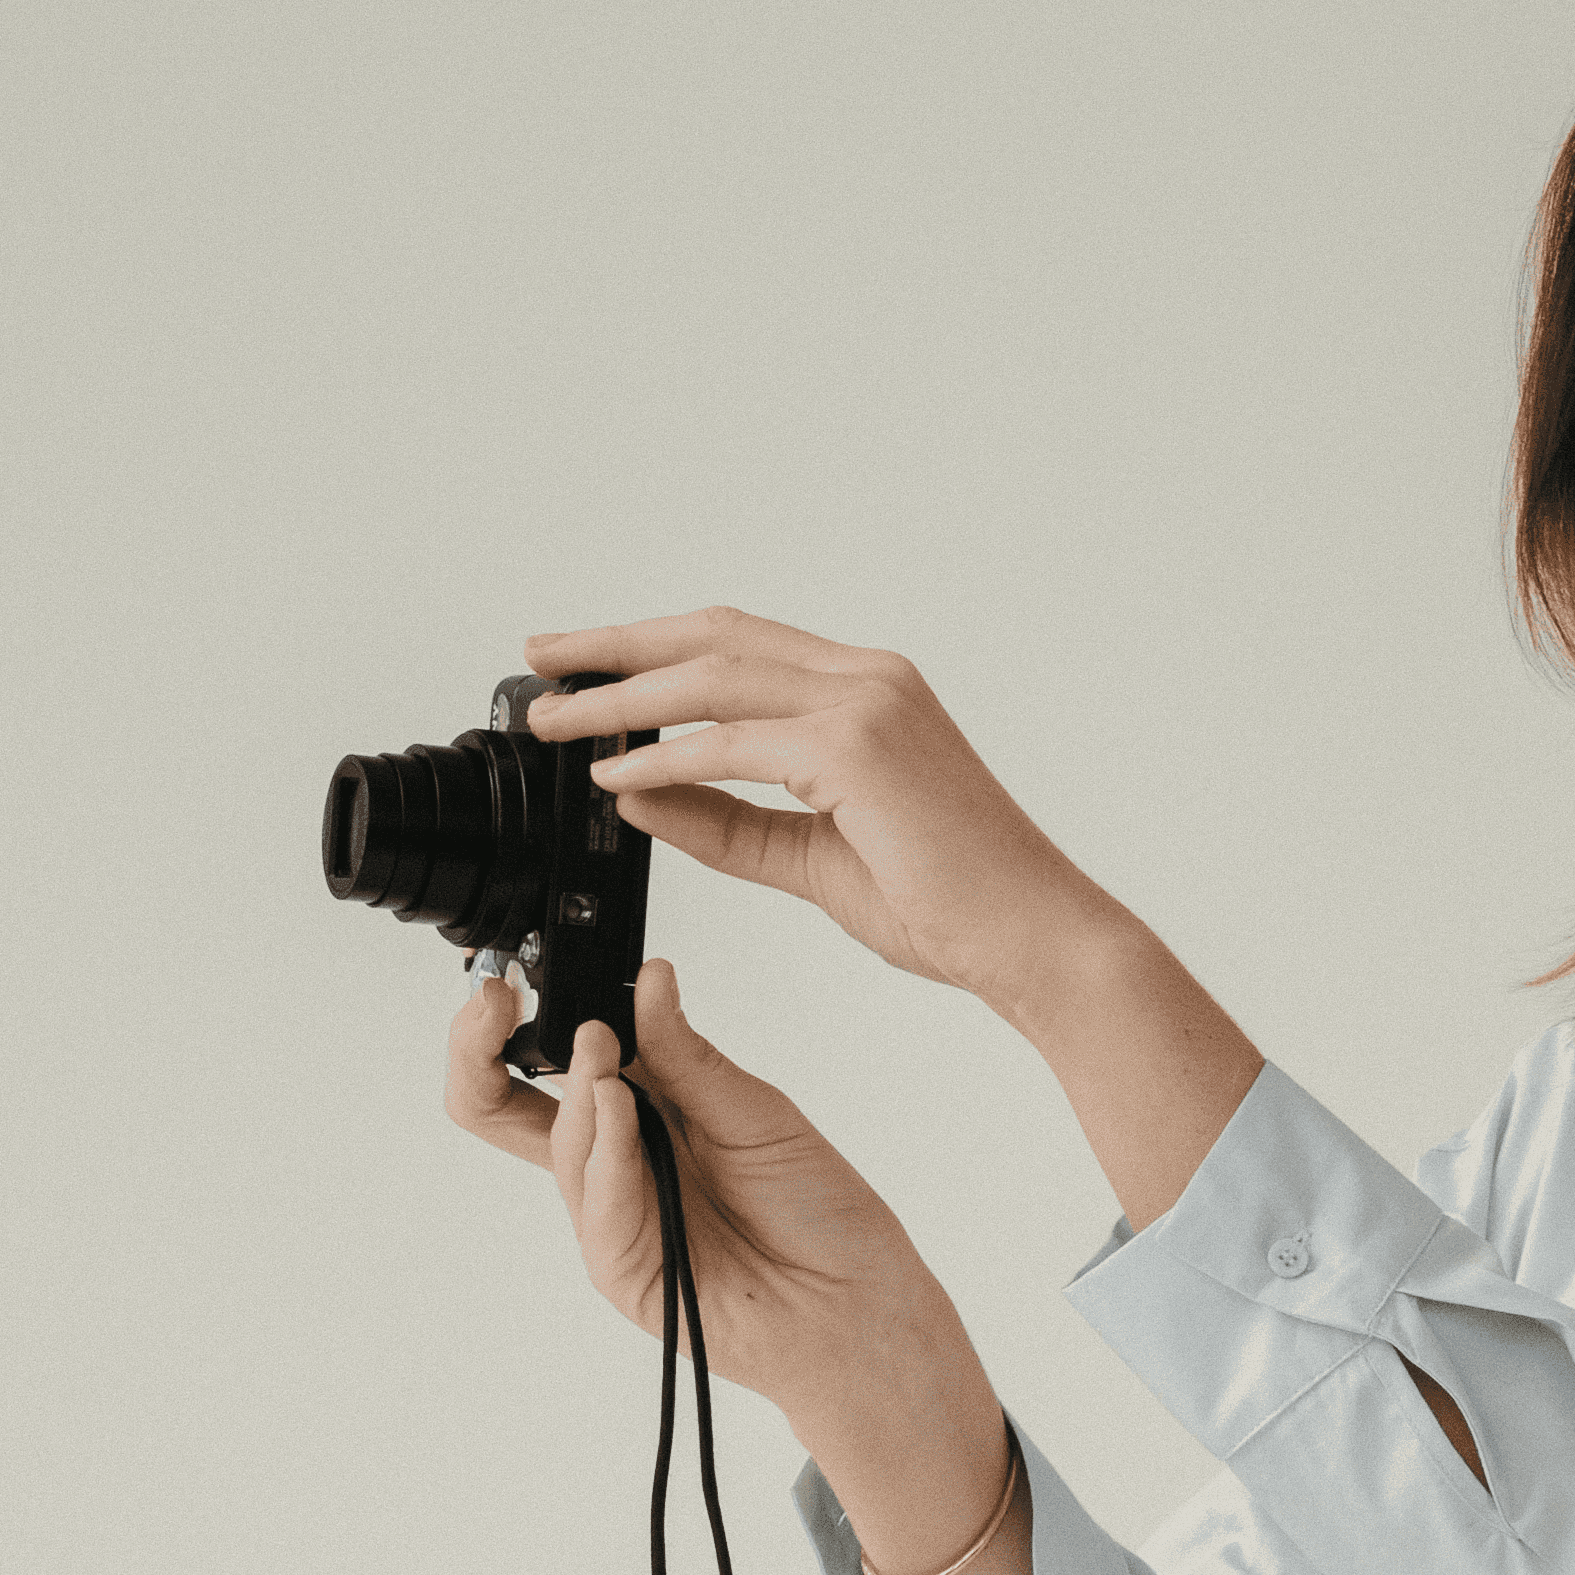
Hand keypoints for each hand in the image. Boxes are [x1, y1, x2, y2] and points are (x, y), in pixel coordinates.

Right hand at [444, 954, 918, 1408]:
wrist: (854, 1303)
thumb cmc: (817, 1210)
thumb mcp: (756, 1111)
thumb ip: (687, 1055)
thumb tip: (649, 976)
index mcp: (643, 1106)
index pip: (553, 1056)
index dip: (518, 1016)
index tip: (513, 975)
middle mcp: (615, 1156)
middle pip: (499, 1105)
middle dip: (476, 1047)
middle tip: (494, 1000)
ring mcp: (610, 1212)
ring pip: (557, 1144)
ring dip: (578, 1091)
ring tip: (604, 1053)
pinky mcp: (618, 1265)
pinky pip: (596, 1202)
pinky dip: (607, 1153)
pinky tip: (622, 1110)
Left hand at [515, 605, 1128, 1024]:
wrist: (1033, 940)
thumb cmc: (948, 903)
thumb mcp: (809, 855)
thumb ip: (724, 819)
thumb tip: (633, 791)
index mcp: (869, 690)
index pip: (738, 643)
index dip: (652, 647)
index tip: (582, 663)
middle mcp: (869, 678)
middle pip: (713, 634)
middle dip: (616, 645)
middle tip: (540, 658)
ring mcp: (867, 705)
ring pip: (713, 675)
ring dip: (624, 695)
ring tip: (557, 720)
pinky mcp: (858, 749)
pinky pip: (731, 742)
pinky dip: (665, 755)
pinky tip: (615, 773)